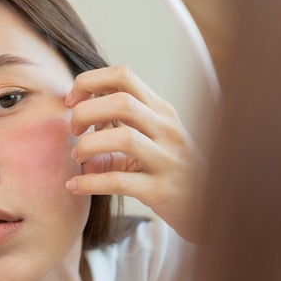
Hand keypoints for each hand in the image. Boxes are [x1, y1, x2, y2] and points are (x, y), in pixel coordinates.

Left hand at [65, 65, 204, 241]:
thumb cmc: (170, 168)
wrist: (208, 204)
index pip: (123, 75)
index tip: (71, 101)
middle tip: (73, 130)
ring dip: (88, 145)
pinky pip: (120, 182)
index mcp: (160, 110)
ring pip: (123, 138)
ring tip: (76, 157)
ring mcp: (167, 159)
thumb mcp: (150, 138)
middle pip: (121, 101)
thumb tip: (76, 122)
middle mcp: (166, 129)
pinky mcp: (161, 190)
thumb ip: (116, 126)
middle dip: (86, 112)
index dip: (89, 82)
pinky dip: (90, 182)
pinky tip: (74, 186)